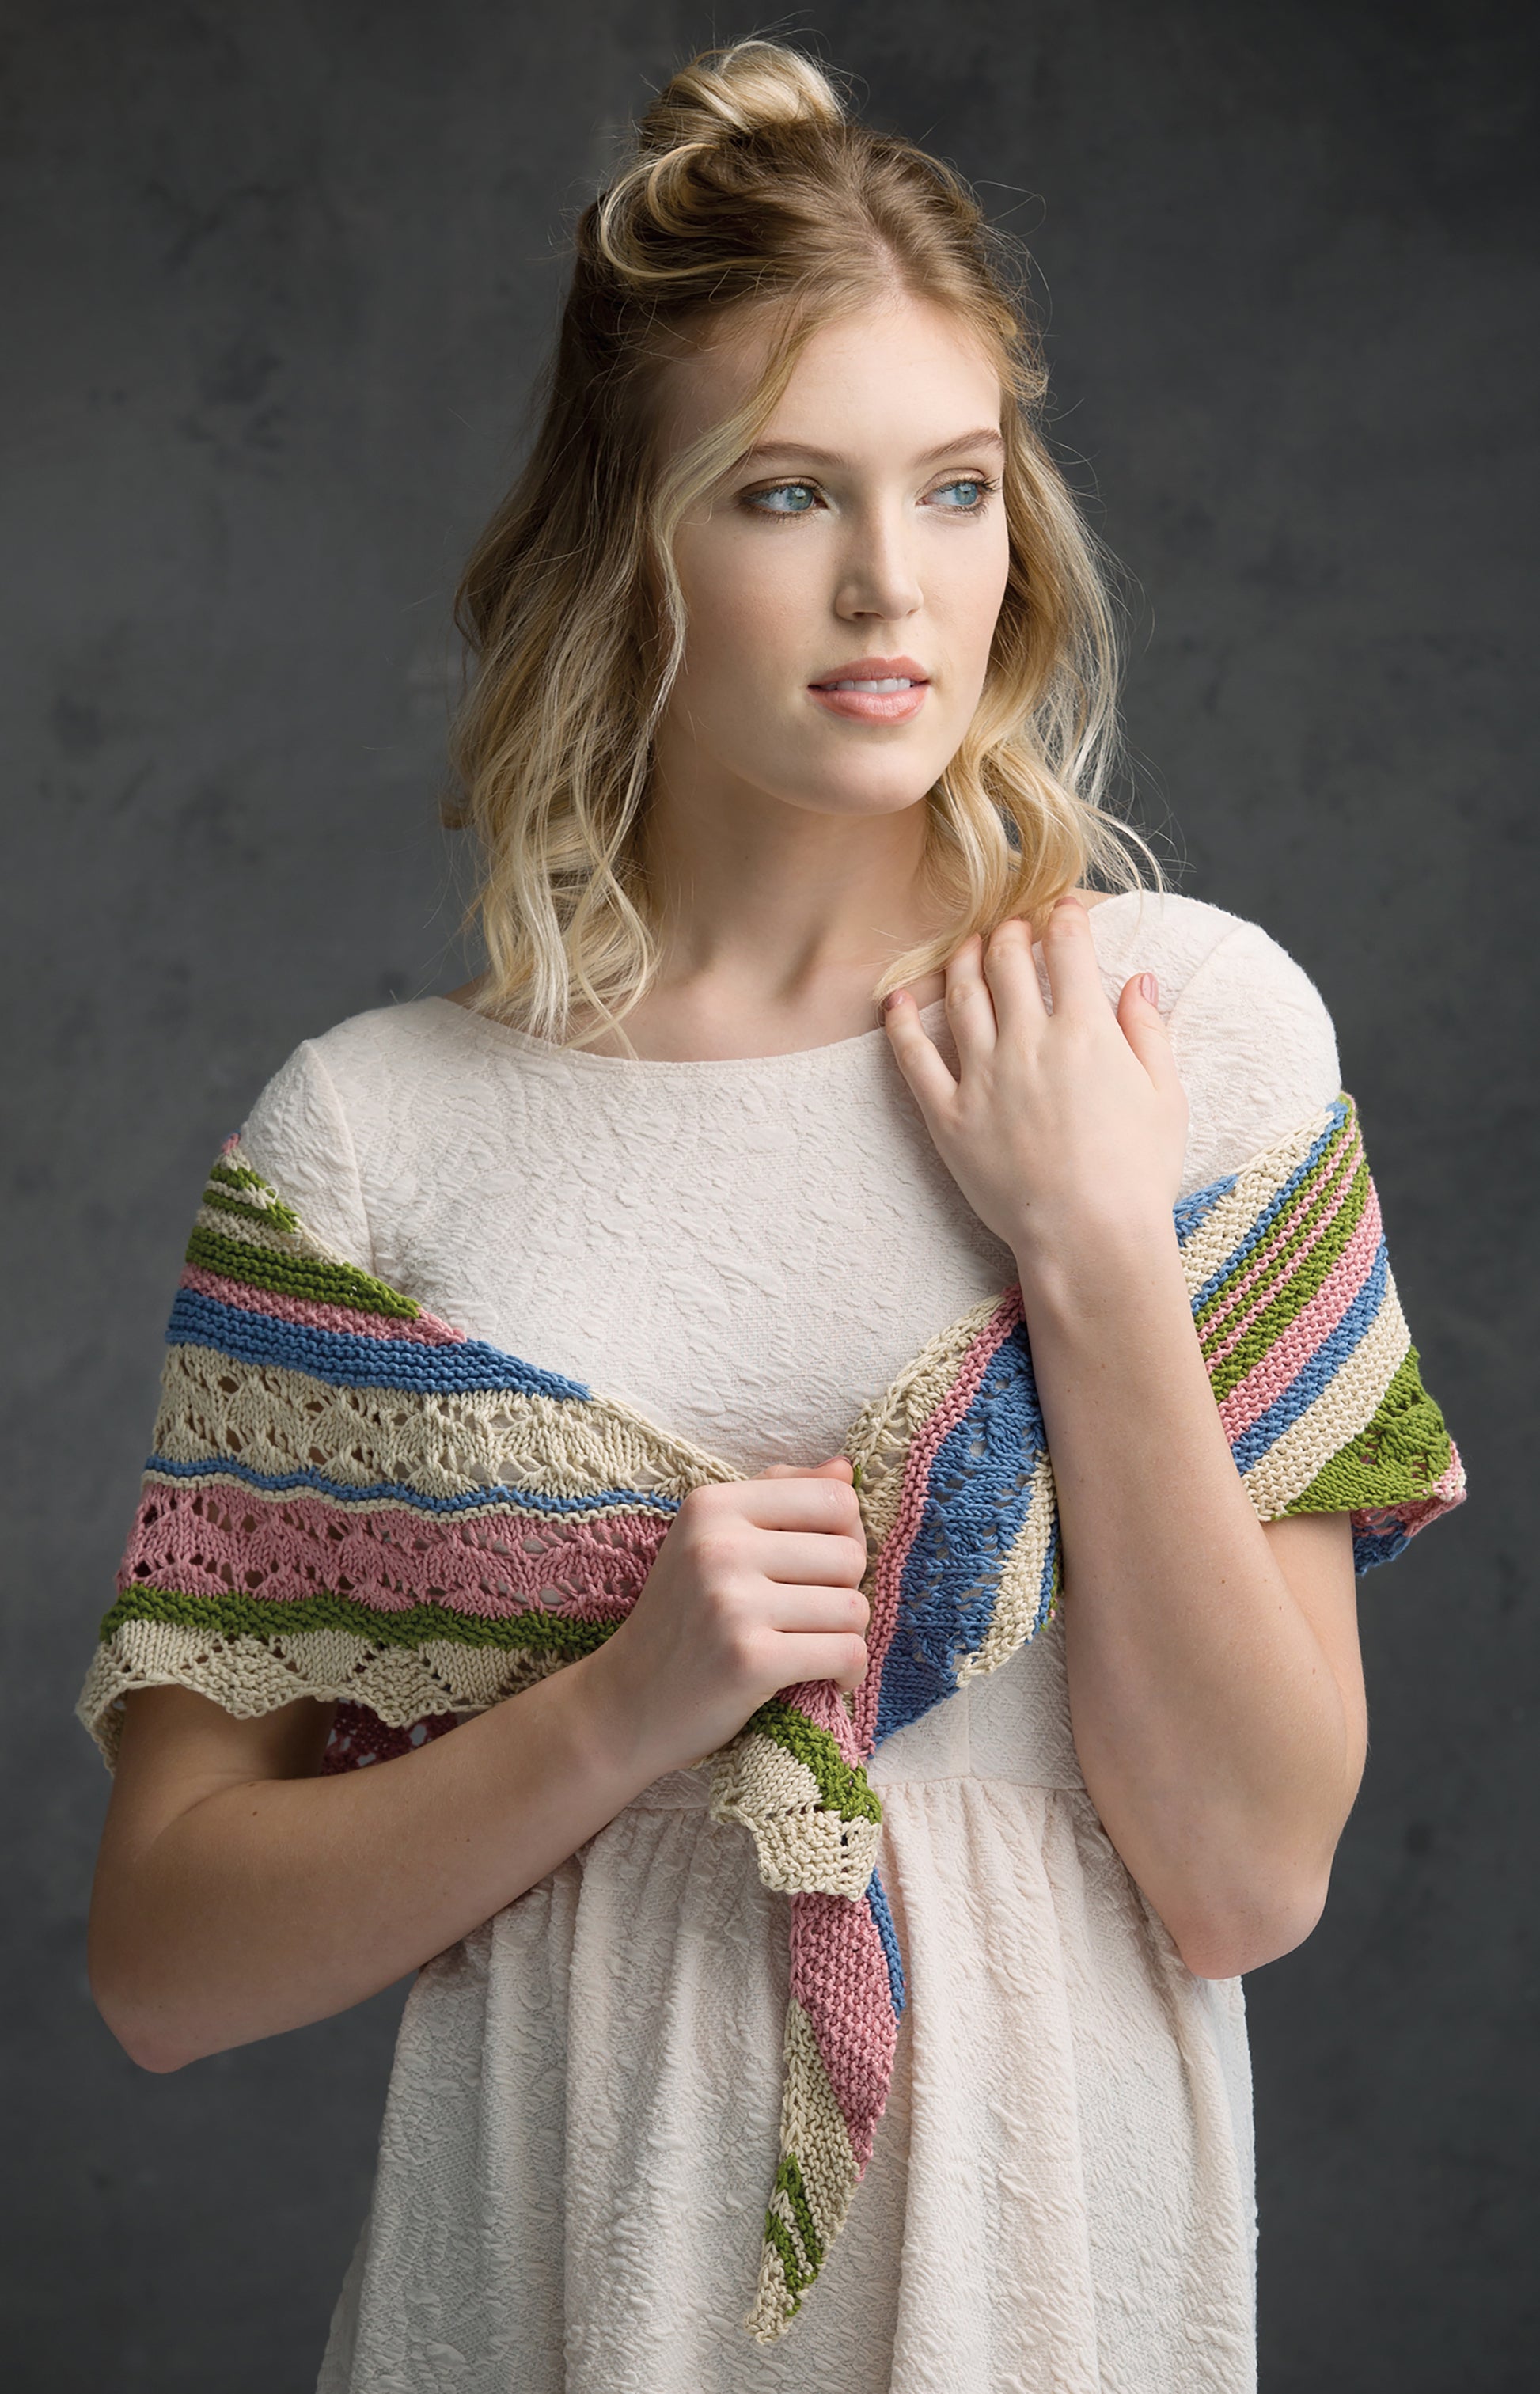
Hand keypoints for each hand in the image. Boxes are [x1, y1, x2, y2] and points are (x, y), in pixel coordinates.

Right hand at [580, 1459, 869, 1781]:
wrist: (627, 1703)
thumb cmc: (683, 1617)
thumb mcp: (713, 1539)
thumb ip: (779, 1495)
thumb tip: (845, 1469)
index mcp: (712, 1505)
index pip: (835, 1499)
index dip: (846, 1536)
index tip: (821, 1569)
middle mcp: (718, 1546)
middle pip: (850, 1554)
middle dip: (845, 1590)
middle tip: (811, 1616)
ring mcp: (731, 1603)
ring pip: (854, 1606)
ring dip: (847, 1636)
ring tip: (814, 1646)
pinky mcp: (748, 1660)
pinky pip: (846, 1653)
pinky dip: (849, 1673)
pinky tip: (828, 1680)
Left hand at [882, 895, 1187, 1268]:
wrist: (1090, 1237)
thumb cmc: (1138, 1173)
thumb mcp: (1165, 1096)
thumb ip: (1148, 1032)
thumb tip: (1139, 982)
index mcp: (1084, 1030)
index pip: (1067, 950)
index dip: (1064, 918)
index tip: (1063, 908)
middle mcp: (1027, 1042)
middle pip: (1007, 962)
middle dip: (1010, 931)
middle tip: (1013, 925)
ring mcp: (982, 1077)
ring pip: (961, 997)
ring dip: (962, 961)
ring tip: (966, 947)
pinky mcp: (948, 1116)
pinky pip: (914, 1058)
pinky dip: (901, 1023)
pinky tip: (896, 999)